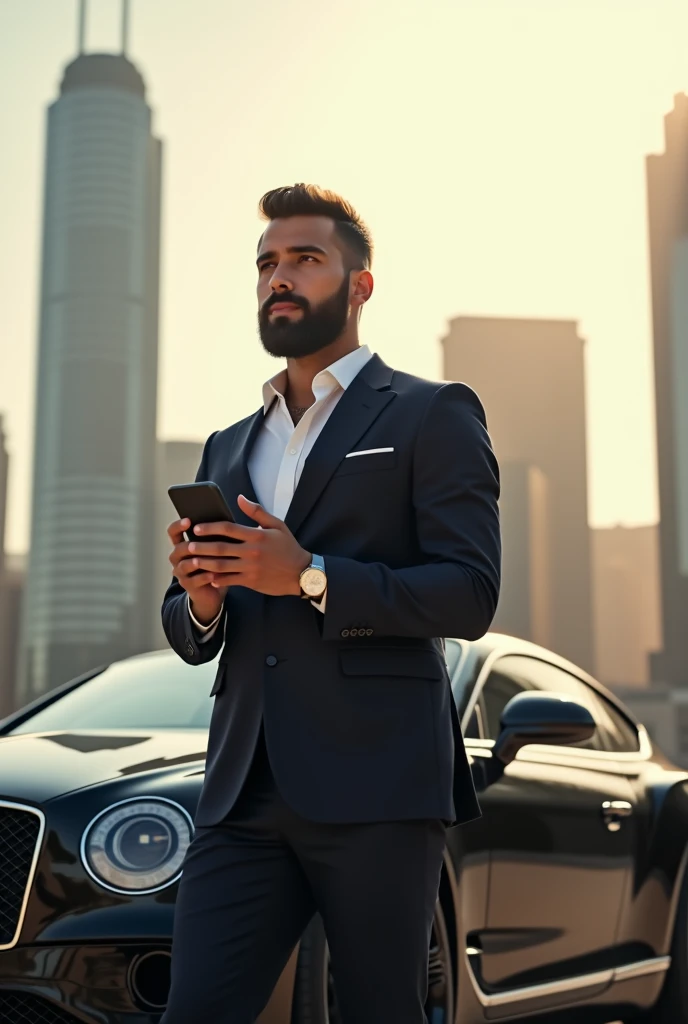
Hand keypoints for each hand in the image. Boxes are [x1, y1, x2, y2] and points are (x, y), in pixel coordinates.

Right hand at [167, 517, 227, 623]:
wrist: (214, 589)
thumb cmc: (215, 563)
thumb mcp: (215, 549)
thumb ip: (215, 537)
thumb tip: (226, 521)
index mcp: (183, 544)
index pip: (173, 532)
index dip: (178, 526)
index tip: (188, 520)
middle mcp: (179, 558)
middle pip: (177, 549)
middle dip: (187, 546)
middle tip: (194, 544)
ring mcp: (182, 572)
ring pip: (183, 566)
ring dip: (194, 562)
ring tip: (202, 560)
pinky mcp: (188, 585)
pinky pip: (193, 581)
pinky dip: (203, 577)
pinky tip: (213, 575)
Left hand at [188, 494, 310, 596]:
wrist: (301, 573)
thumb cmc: (288, 547)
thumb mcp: (277, 525)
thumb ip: (257, 512)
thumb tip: (239, 498)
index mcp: (256, 535)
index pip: (228, 528)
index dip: (210, 527)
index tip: (196, 528)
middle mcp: (252, 551)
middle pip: (220, 548)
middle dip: (201, 547)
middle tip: (187, 545)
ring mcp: (250, 568)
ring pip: (221, 565)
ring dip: (204, 563)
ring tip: (191, 561)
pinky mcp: (251, 581)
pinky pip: (229, 580)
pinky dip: (217, 579)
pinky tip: (207, 577)